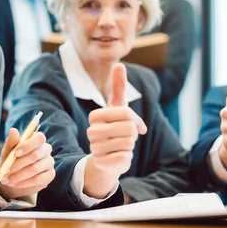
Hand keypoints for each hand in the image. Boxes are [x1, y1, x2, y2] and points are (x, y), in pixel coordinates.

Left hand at [0, 128, 54, 199]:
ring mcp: (49, 162)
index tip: (16, 153)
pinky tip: (16, 184)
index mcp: (36, 140)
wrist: (12, 178)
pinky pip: (39, 179)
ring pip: (36, 168)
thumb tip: (13, 130)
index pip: (39, 138)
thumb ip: (11, 142)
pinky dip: (24, 182)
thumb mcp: (7, 152)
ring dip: (19, 175)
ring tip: (7, 180)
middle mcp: (46, 149)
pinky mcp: (50, 175)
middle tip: (6, 171)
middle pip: (37, 154)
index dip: (28, 145)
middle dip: (20, 163)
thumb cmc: (10, 162)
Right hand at [83, 63, 146, 198]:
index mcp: (95, 116)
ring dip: (130, 146)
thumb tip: (119, 64)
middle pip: (129, 128)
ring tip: (120, 146)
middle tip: (125, 137)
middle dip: (133, 134)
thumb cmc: (114, 128)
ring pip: (128, 143)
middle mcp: (92, 131)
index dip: (134, 119)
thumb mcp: (117, 107)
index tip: (131, 124)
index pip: (126, 113)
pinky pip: (125, 157)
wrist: (107, 157)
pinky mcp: (101, 163)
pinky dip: (126, 157)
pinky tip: (118, 157)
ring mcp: (95, 148)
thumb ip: (118, 86)